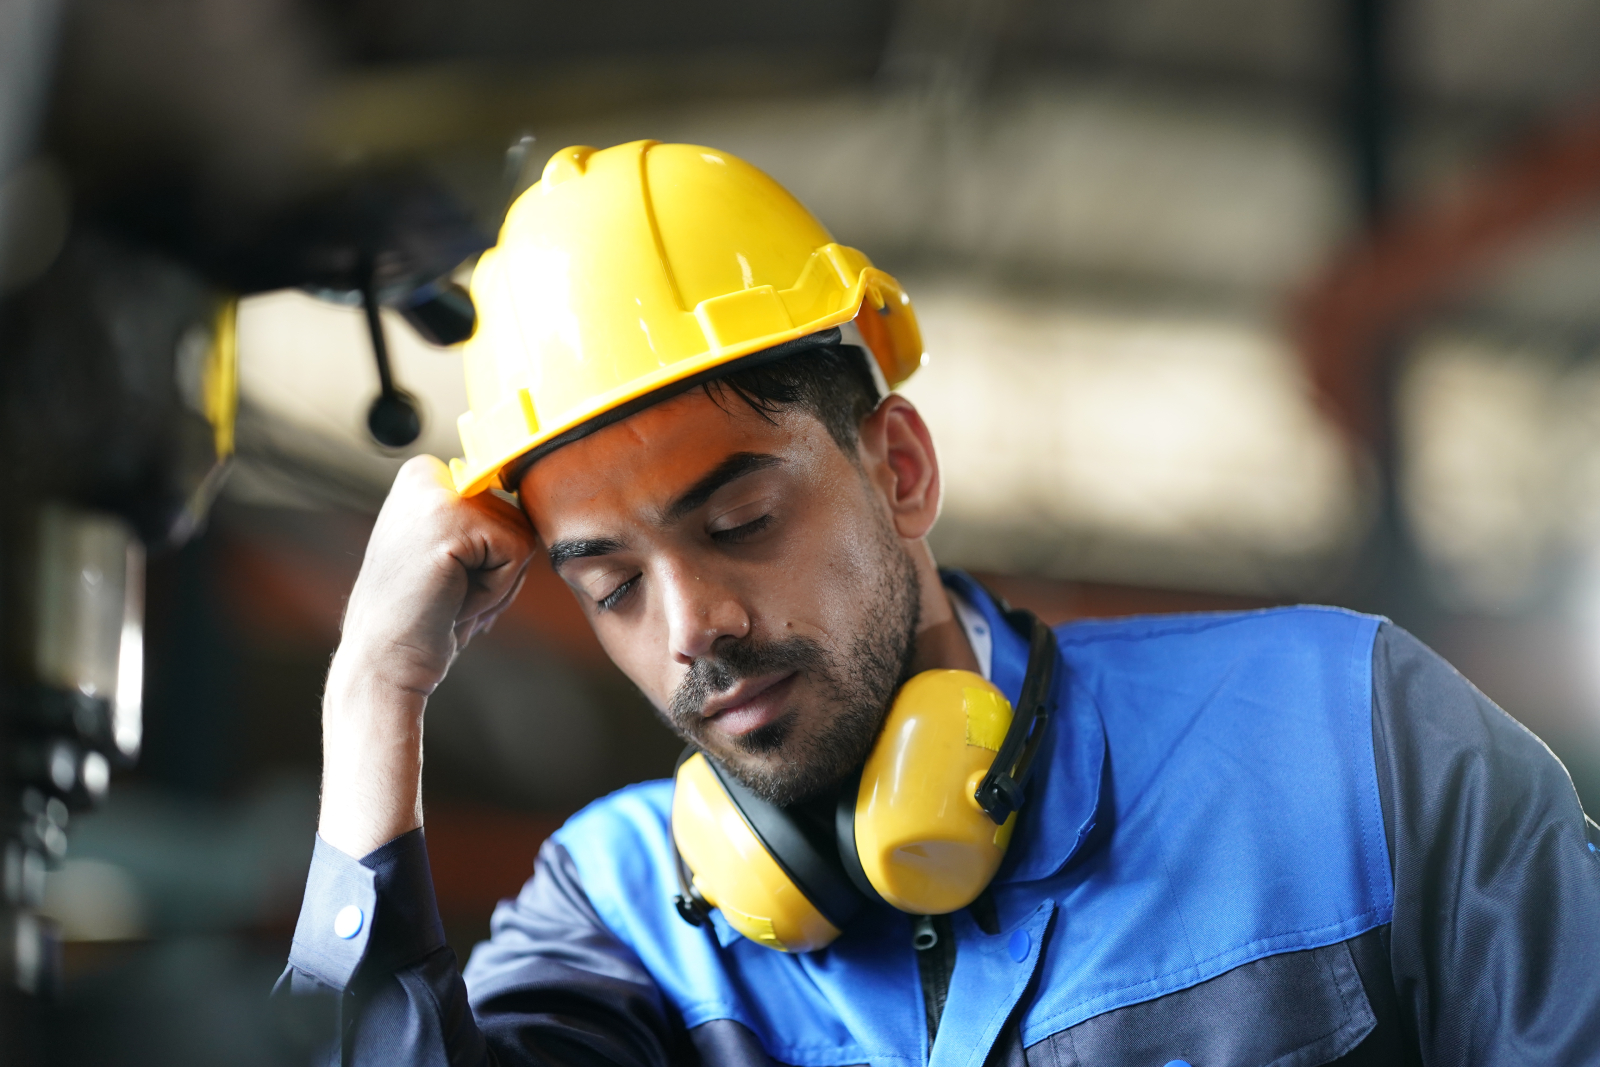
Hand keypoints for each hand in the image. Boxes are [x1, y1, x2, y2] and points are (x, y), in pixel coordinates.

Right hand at [318, 455, 536, 856]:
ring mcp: (434, 497)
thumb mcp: (450, 569)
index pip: (502, 498)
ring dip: (499, 583)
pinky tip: (451, 609)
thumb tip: (527, 496)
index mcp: (420, 480)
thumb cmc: (416, 632)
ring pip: (520, 536)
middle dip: (499, 569)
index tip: (452, 590)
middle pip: (515, 514)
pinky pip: (515, 554)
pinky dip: (495, 591)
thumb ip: (479, 531)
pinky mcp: (452, 526)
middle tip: (452, 603)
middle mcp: (423, 477)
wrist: (379, 674)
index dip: (495, 556)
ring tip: (451, 607)